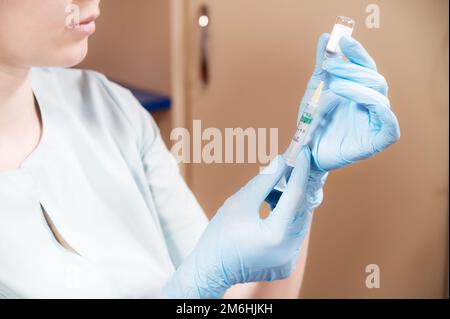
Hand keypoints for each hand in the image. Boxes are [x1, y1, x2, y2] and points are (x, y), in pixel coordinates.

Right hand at [164, 148, 313, 298]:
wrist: (210, 270)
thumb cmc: (219, 236)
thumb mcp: (239, 202)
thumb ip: (264, 180)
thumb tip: (283, 162)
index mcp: (275, 234)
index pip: (296, 195)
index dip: (300, 171)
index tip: (303, 154)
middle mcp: (288, 250)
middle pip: (301, 209)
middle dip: (296, 186)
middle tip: (290, 168)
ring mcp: (289, 260)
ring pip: (299, 221)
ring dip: (291, 202)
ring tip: (273, 191)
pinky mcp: (286, 264)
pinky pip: (294, 235)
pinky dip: (287, 219)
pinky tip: (273, 209)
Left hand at [299, 34, 400, 170]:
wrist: (305, 152)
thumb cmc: (313, 122)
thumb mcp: (315, 90)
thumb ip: (323, 65)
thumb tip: (326, 37)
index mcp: (360, 90)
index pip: (365, 68)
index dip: (357, 53)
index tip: (342, 41)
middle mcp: (371, 104)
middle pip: (374, 79)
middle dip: (352, 69)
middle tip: (331, 66)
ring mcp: (377, 121)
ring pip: (379, 97)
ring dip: (357, 86)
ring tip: (335, 85)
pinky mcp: (379, 140)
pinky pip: (389, 123)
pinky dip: (379, 109)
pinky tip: (361, 100)